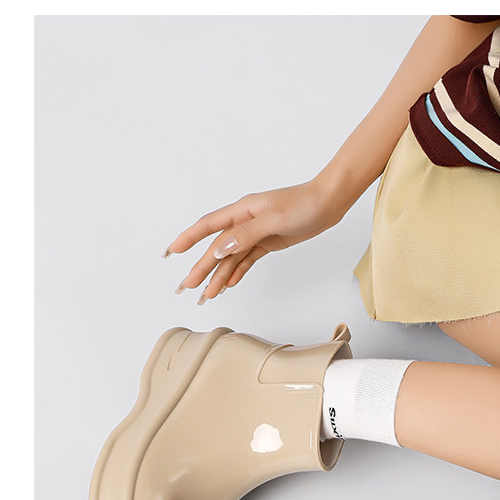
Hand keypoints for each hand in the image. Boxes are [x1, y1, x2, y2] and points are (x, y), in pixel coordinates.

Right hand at [163, 177, 345, 303]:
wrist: (328, 203)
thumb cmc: (303, 204)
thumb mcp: (275, 219)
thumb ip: (246, 234)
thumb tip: (219, 249)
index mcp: (242, 211)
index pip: (208, 226)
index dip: (188, 239)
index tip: (171, 252)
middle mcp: (244, 222)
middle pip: (216, 248)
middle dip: (200, 268)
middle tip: (186, 287)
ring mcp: (255, 233)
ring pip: (230, 258)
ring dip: (217, 276)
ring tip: (205, 296)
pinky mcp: (267, 243)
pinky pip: (246, 260)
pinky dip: (235, 273)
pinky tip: (226, 285)